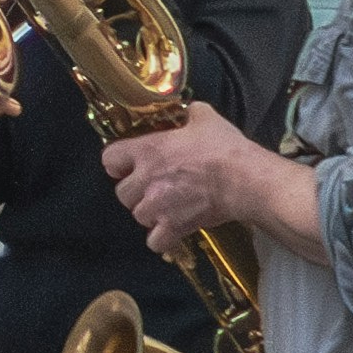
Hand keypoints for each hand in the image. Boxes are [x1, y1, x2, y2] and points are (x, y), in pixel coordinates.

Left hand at [99, 103, 305, 260]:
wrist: (244, 179)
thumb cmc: (223, 147)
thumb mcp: (205, 118)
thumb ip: (190, 113)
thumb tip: (190, 111)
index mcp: (147, 150)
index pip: (109, 159)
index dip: (118, 163)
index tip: (129, 165)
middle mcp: (145, 180)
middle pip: (122, 193)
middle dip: (135, 192)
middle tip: (153, 188)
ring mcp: (157, 206)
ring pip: (138, 216)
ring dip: (150, 214)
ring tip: (167, 208)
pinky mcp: (173, 227)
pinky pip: (155, 241)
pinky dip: (162, 239)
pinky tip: (173, 230)